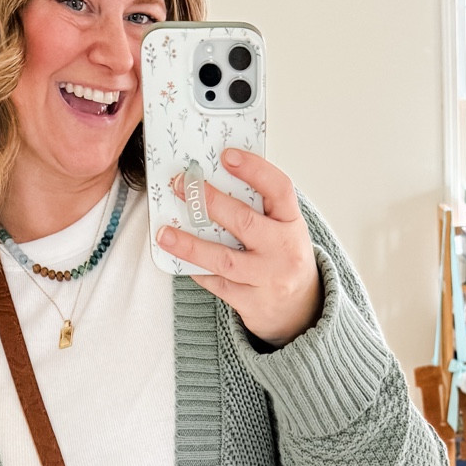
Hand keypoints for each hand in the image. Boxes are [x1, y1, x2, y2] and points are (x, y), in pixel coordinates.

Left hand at [157, 150, 322, 344]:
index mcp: (293, 224)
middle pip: (245, 222)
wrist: (301, 310)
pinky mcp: (252, 303)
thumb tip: (213, 181)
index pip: (280, 189)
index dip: (255, 169)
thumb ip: (258, 209)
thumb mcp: (283, 230)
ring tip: (165, 233)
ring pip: (224, 259)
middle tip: (182, 185)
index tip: (227, 155)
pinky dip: (197, 270)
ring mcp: (269, 279)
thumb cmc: (283, 258)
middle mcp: (285, 251)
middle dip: (209, 201)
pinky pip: (218, 284)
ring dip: (191, 245)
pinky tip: (180, 259)